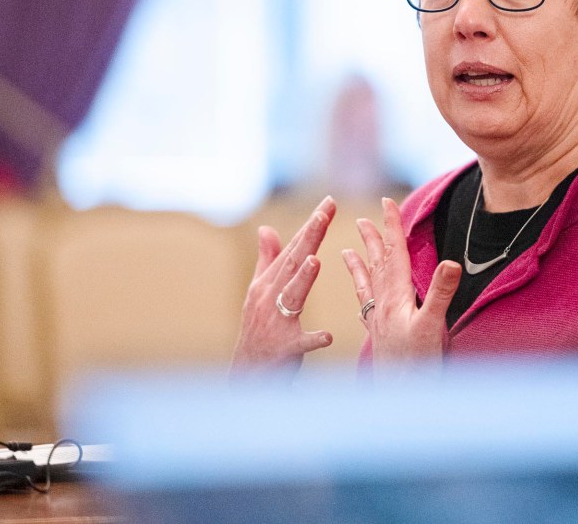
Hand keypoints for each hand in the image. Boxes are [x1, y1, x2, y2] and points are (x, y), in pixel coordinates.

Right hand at [231, 197, 335, 375]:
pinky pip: (300, 343)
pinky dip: (313, 339)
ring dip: (303, 279)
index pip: (294, 249)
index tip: (329, 203)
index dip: (311, 225)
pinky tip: (326, 336)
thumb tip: (266, 228)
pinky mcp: (284, 349)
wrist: (248, 374)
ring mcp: (276, 323)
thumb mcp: (260, 293)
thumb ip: (267, 261)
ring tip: (316, 260)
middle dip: (310, 237)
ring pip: (292, 297)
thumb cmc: (260, 331)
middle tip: (325, 214)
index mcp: (269, 284)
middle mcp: (270, 299)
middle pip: (293, 263)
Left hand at [343, 197, 461, 375]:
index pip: (394, 254)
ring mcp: (380, 322)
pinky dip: (362, 296)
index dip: (391, 227)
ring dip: (361, 264)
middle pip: (378, 265)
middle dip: (374, 240)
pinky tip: (360, 299)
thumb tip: (450, 262)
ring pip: (368, 285)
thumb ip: (441, 294)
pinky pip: (366, 309)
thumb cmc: (418, 367)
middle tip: (363, 218)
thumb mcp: (433, 328)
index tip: (386, 202)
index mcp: (396, 298)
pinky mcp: (380, 338)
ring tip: (348, 248)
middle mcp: (384, 306)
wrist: (400, 401)